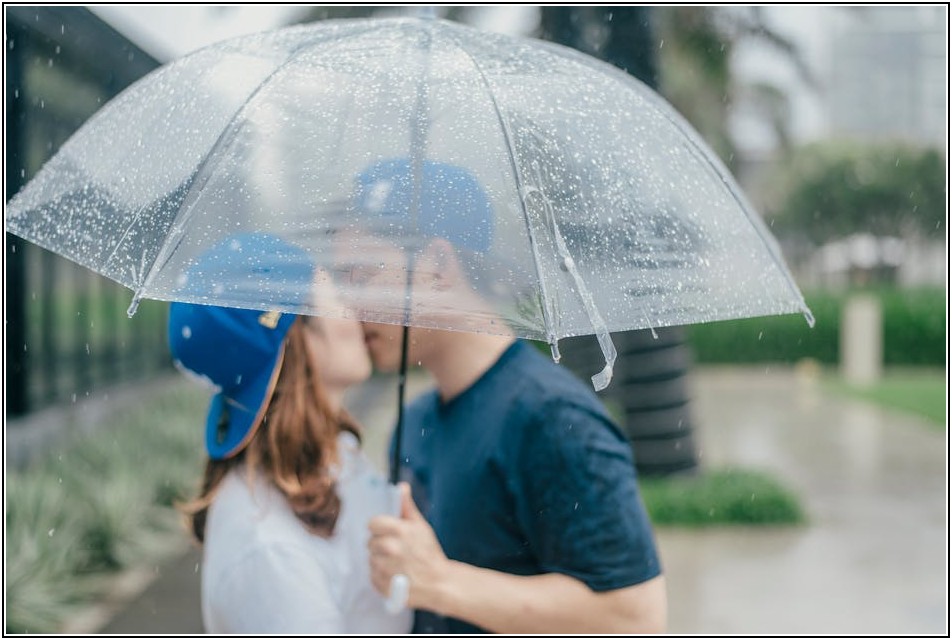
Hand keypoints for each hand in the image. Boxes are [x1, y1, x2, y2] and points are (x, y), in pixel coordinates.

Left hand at [368, 482, 449, 610]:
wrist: (439, 583)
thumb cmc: (429, 553)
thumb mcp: (421, 526)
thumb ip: (407, 506)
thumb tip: (401, 486)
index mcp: (397, 530)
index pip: (372, 524)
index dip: (380, 528)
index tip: (389, 533)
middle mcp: (389, 548)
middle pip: (371, 542)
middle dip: (381, 545)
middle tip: (397, 551)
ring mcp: (384, 568)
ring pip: (371, 559)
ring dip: (381, 560)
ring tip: (397, 564)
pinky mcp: (381, 584)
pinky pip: (372, 575)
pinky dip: (381, 575)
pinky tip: (395, 575)